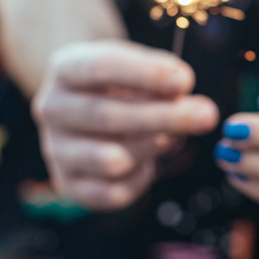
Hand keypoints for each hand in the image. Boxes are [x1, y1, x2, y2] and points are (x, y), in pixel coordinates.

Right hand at [33, 40, 218, 209]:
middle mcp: (51, 108)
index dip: (145, 75)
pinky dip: (140, 179)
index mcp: (65, 68)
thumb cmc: (118, 83)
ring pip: (111, 159)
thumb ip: (161, 76)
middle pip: (107, 117)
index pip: (100, 68)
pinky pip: (112, 192)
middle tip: (207, 115)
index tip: (186, 81)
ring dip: (152, 148)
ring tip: (172, 138)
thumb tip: (186, 96)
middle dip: (164, 117)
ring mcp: (55, 150)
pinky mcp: (68, 184)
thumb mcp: (136, 66)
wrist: (84, 105)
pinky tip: (149, 163)